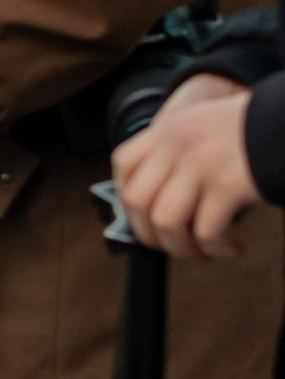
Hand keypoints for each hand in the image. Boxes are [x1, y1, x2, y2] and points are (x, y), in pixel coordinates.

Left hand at [113, 72, 264, 258]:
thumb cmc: (255, 129)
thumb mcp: (205, 126)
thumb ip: (179, 152)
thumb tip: (162, 201)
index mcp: (170, 128)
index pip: (124, 163)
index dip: (127, 197)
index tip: (145, 218)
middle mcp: (178, 144)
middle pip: (137, 201)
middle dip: (151, 235)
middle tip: (175, 245)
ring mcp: (200, 164)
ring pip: (166, 222)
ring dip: (183, 249)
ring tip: (205, 252)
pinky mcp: (227, 184)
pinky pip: (206, 232)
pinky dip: (216, 250)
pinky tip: (232, 249)